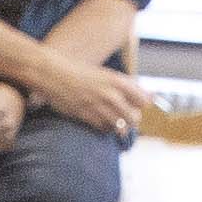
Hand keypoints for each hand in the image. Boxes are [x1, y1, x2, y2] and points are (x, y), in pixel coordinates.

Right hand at [43, 54, 157, 139]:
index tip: (137, 104)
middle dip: (132, 118)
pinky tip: (100, 120)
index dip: (142, 104)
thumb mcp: (105, 74)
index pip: (144, 101)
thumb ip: (126, 86)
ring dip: (119, 125)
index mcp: (117, 81)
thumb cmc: (78, 72)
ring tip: (112, 118)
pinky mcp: (87, 117)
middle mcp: (111, 95)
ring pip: (121, 127)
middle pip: (135, 118)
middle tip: (125, 114)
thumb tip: (149, 98)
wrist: (52, 74)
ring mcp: (99, 108)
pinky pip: (105, 130)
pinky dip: (106, 128)